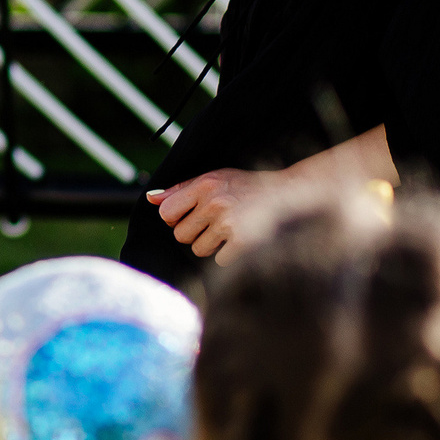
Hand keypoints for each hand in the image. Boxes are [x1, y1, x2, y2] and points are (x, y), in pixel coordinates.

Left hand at [148, 168, 276, 259]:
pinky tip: (241, 240)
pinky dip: (230, 255)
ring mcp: (229, 222)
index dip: (175, 219)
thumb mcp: (214, 178)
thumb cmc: (245, 187)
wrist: (288, 193)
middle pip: (180, 236)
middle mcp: (214, 202)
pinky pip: (220, 261)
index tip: (190, 216)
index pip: (166, 213)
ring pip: (199, 250)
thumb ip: (180, 190)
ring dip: (212, 245)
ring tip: (230, 229)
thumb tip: (150, 199)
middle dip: (194, 233)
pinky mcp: (244, 241)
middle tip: (215, 223)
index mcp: (205, 185)